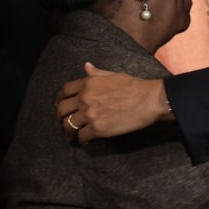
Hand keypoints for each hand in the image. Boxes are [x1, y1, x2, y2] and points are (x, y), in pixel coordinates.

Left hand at [55, 62, 171, 144]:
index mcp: (88, 83)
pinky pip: (82, 136)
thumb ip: (96, 73)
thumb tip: (86, 66)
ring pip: (69, 125)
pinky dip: (82, 140)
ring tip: (71, 136)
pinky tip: (85, 142)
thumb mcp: (113, 75)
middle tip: (62, 124)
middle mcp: (85, 97)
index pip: (65, 91)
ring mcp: (90, 113)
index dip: (59, 100)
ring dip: (68, 132)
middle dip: (60, 118)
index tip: (60, 106)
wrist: (149, 99)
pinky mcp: (98, 128)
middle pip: (62, 109)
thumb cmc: (134, 86)